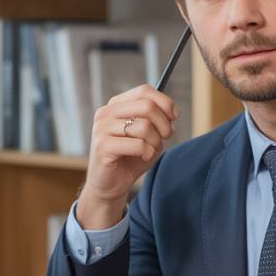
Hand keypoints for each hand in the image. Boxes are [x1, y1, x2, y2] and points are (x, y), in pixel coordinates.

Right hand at [76, 85, 178, 229]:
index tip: (174, 117)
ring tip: (151, 150)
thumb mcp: (148, 136)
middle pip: (147, 106)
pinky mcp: (103, 147)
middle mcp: (106, 113)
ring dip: (155, 141)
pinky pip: (138, 144)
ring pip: (143, 126)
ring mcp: (102, 129)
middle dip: (164, 124)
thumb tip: (171, 113)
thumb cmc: (130, 158)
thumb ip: (157, 121)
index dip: (164, 102)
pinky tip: (143, 157)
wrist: (110, 185)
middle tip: (166, 137)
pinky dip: (147, 152)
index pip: (144, 91)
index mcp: (116, 105)